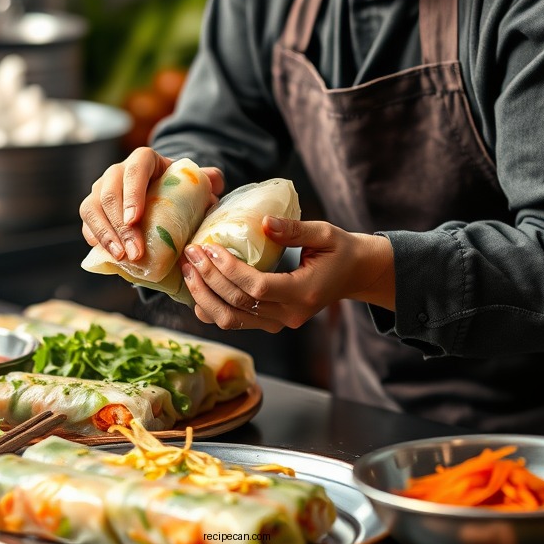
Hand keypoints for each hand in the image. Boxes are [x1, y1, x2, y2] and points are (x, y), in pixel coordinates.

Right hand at [78, 147, 223, 261]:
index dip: (132, 193)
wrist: (158, 195)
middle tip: (135, 252)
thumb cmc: (176, 188)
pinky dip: (96, 239)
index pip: (135, 169)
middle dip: (121, 226)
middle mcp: (117, 171)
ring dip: (106, 235)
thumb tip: (215, 183)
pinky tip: (110, 255)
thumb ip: (208, 180)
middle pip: (111, 193)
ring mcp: (100, 189)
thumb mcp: (194, 183)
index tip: (135, 220)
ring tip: (122, 258)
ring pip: (92, 208)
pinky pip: (87, 222)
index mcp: (144, 159)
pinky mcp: (92, 208)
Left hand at [180, 216, 395, 332]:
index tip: (209, 248)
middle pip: (238, 305)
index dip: (229, 269)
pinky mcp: (271, 322)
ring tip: (188, 270)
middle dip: (208, 279)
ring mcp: (280, 323)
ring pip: (231, 320)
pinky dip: (212, 308)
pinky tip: (197, 288)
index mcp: (304, 293)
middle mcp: (290, 315)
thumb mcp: (324, 233)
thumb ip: (294, 229)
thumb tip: (263, 221)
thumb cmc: (340, 250)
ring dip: (204, 296)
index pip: (258, 287)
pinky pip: (235, 321)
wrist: (355, 274)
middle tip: (190, 253)